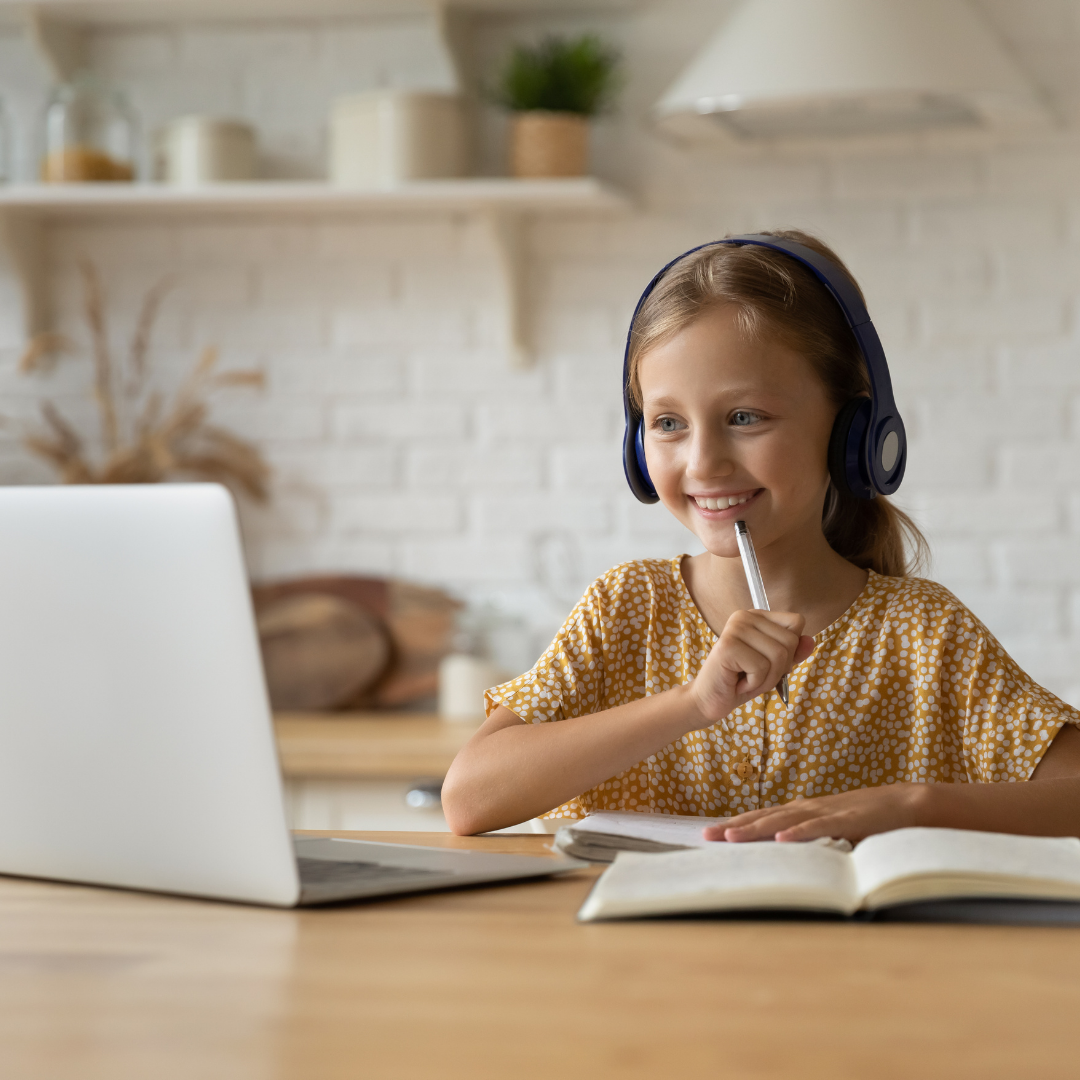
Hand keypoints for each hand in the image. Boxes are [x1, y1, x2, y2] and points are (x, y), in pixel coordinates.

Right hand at [687, 609, 814, 724]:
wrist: (708, 700)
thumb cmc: (741, 682)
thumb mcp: (773, 667)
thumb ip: (793, 653)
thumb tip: (811, 641)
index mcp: (756, 617)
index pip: (796, 623)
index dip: (790, 650)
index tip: (767, 661)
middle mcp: (744, 616)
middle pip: (790, 641)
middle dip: (779, 669)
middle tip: (754, 675)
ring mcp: (735, 629)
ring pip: (779, 655)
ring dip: (766, 679)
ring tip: (746, 680)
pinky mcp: (728, 646)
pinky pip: (761, 667)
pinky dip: (754, 683)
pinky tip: (738, 683)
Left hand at [701, 783, 931, 844]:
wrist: (907, 803)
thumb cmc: (868, 819)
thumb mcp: (832, 830)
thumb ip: (812, 841)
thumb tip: (787, 859)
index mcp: (803, 811)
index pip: (762, 817)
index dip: (736, 824)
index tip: (710, 833)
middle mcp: (808, 808)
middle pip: (764, 817)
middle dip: (734, 826)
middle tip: (706, 835)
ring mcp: (826, 812)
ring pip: (784, 820)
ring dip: (755, 828)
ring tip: (731, 837)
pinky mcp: (847, 819)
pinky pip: (819, 827)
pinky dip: (799, 833)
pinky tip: (781, 839)